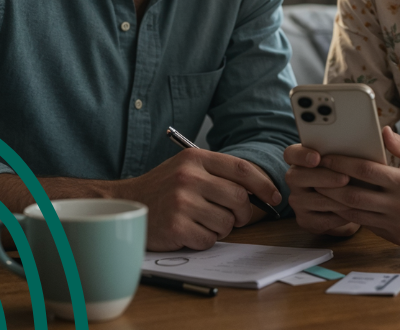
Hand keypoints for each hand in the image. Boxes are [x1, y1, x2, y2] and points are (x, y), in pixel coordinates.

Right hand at [121, 148, 281, 250]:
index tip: (275, 196)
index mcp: (195, 159)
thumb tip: (261, 189)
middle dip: (244, 213)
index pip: (242, 168)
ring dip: (222, 228)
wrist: (124, 204)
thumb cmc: (163, 189)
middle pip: (240, 198)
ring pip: (227, 222)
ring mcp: (181, 202)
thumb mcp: (187, 169)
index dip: (264, 184)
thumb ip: (219, 173)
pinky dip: (205, 240)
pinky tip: (190, 232)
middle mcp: (188, 177)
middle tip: (236, 218)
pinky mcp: (176, 226)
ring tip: (204, 222)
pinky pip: (209, 239)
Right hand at [284, 143, 360, 236]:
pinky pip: (319, 220)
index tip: (317, 158)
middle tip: (345, 178)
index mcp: (301, 160)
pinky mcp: (306, 220)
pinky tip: (352, 212)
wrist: (353, 205)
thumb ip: (356, 149)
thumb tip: (380, 135)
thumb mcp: (353, 161)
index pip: (290, 154)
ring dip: (333, 199)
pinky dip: (337, 216)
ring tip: (354, 197)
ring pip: (309, 200)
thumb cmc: (353, 176)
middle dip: (322, 177)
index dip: (301, 155)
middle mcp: (295, 179)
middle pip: (296, 176)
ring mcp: (298, 201)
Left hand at [314, 127, 399, 246]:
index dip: (342, 163)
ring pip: (357, 214)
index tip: (325, 157)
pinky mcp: (397, 238)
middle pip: (355, 195)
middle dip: (331, 185)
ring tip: (321, 190)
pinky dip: (351, 216)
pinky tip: (339, 206)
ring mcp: (399, 224)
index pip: (366, 171)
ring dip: (335, 203)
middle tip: (314, 175)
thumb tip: (382, 131)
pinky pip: (367, 226)